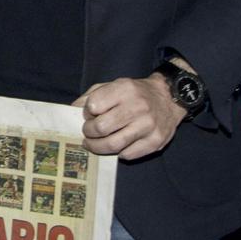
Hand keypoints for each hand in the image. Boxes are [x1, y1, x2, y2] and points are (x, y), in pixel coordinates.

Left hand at [74, 74, 188, 160]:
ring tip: (94, 144)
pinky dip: (118, 153)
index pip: (93, 105)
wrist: (168, 98)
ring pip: (113, 144)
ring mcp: (148, 126)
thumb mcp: (114, 85)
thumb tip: (71, 110)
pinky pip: (128, 154)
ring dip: (98, 147)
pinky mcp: (155, 141)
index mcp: (125, 89)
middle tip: (87, 133)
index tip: (88, 115)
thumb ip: (92, 95)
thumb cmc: (135, 93)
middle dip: (88, 132)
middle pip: (101, 128)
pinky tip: (117, 146)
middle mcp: (138, 107)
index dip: (86, 113)